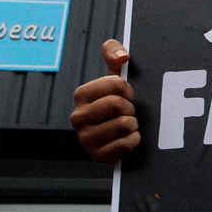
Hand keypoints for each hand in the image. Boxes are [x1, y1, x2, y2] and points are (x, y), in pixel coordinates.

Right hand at [69, 39, 139, 164]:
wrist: (119, 136)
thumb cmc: (118, 102)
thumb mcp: (116, 76)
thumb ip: (115, 54)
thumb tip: (123, 56)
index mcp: (81, 95)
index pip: (116, 83)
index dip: (128, 89)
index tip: (125, 95)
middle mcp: (78, 117)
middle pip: (118, 104)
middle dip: (130, 107)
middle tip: (127, 111)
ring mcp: (85, 139)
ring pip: (124, 124)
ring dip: (133, 124)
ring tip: (126, 124)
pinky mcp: (97, 157)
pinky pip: (127, 144)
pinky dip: (134, 141)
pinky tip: (127, 139)